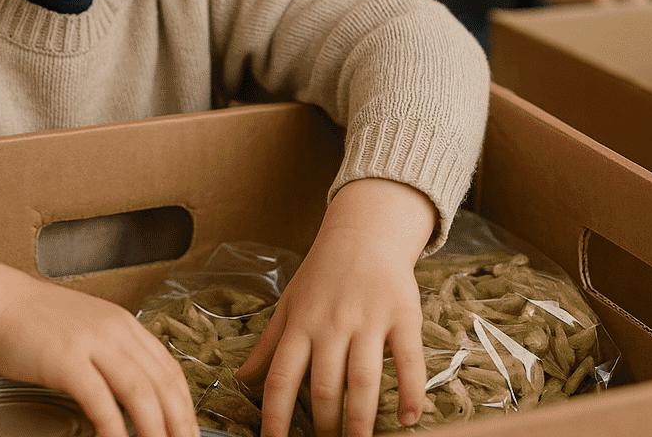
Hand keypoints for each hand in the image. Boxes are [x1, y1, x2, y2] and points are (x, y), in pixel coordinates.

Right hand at [0, 259, 197, 436]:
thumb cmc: (36, 322)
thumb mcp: (88, 329)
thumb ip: (113, 354)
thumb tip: (135, 392)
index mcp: (126, 325)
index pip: (169, 369)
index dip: (185, 405)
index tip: (189, 431)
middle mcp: (116, 331)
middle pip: (163, 383)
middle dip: (180, 422)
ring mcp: (93, 344)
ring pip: (140, 392)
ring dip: (155, 430)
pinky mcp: (67, 360)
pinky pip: (100, 401)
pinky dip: (114, 429)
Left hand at [236, 178, 436, 436]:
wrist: (364, 233)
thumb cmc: (322, 275)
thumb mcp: (289, 304)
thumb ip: (268, 345)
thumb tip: (241, 379)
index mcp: (300, 324)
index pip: (281, 378)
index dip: (275, 417)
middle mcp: (332, 324)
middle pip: (324, 387)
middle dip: (325, 427)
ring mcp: (369, 320)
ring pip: (363, 380)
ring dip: (361, 420)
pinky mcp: (403, 316)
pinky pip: (409, 360)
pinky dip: (411, 393)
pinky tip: (409, 420)